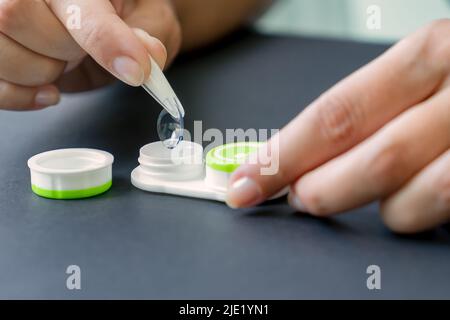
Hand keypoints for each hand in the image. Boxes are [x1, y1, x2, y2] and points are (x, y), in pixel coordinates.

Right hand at [0, 0, 180, 109]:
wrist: (108, 20)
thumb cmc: (123, 14)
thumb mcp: (142, 19)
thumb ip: (144, 35)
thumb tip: (150, 55)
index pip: (75, 5)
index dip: (105, 39)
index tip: (136, 70)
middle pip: (16, 17)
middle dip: (61, 50)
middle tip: (80, 52)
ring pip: (0, 51)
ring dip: (42, 72)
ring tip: (63, 62)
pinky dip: (22, 97)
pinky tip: (48, 89)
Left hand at [226, 19, 449, 233]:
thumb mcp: (420, 73)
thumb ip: (368, 110)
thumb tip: (298, 152)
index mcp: (432, 53)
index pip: (336, 115)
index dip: (284, 155)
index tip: (246, 182)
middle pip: (373, 158)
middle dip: (322, 189)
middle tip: (300, 197)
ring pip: (416, 199)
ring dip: (378, 208)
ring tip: (373, 196)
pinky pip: (449, 213)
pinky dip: (417, 214)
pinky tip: (415, 198)